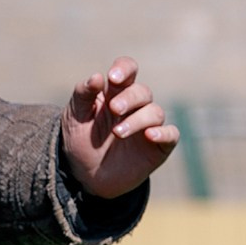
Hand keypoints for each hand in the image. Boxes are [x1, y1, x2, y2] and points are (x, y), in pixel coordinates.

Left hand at [63, 58, 178, 199]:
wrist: (86, 176)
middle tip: (113, 109)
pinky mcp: (158, 146)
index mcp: (115, 92)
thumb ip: (82, 95)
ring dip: (137, 120)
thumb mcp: (74, 117)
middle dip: (129, 98)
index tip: (113, 78)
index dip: (124, 69)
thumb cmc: (81, 140)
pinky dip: (163, 133)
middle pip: (142, 91)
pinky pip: (171, 134)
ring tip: (117, 133)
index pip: (127, 70)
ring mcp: (148, 125)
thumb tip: (96, 77)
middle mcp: (135, 106)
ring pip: (155, 112)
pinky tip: (149, 135)